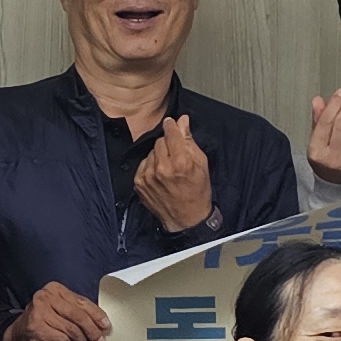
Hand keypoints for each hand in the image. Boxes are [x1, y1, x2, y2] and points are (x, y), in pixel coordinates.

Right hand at [9, 283, 110, 340]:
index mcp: (54, 289)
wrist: (16, 336)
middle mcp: (45, 297)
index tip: (106, 326)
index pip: (81, 302)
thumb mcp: (60, 312)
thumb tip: (101, 324)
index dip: (97, 315)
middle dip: (92, 331)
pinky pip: (61, 339)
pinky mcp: (36, 328)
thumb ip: (77, 312)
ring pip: (71, 329)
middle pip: (78, 315)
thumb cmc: (43, 323)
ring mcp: (39, 312)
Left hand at [133, 114, 214, 232]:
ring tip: (169, 168)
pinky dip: (151, 166)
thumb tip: (182, 121)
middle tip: (176, 155)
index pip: (170, 133)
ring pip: (151, 152)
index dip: (172, 126)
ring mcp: (148, 176)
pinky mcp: (139, 183)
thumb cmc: (197, 192)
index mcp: (180, 162)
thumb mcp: (201, 164)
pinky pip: (143, 163)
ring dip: (159, 155)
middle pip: (160, 141)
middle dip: (168, 144)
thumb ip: (189, 141)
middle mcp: (161, 168)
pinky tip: (160, 175)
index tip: (172, 123)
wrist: (187, 219)